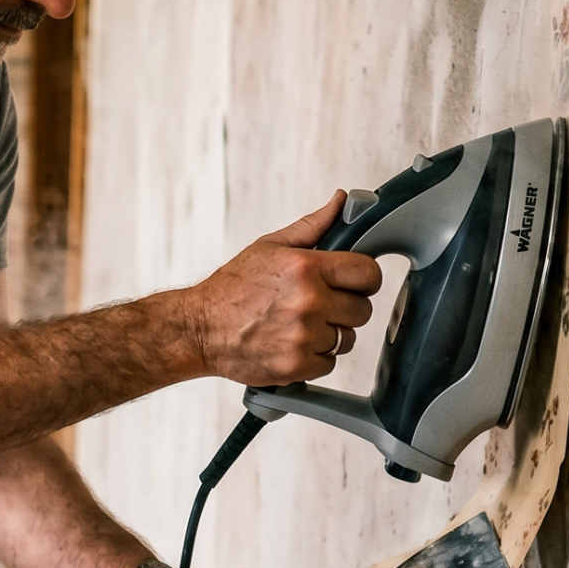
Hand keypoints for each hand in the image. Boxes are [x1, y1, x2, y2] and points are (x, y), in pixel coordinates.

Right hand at [185, 192, 382, 385]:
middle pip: (362, 310)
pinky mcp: (297, 365)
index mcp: (306, 268)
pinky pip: (329, 363)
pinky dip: (313, 358)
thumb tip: (341, 202)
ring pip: (347, 339)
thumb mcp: (270, 247)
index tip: (353, 282)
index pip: (369, 273)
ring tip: (299, 325)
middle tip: (318, 305)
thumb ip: (313, 226)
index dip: (364, 278)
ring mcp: (304, 336)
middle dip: (344, 307)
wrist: (199, 329)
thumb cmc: (231, 289)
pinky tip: (292, 344)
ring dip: (329, 334)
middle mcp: (308, 302)